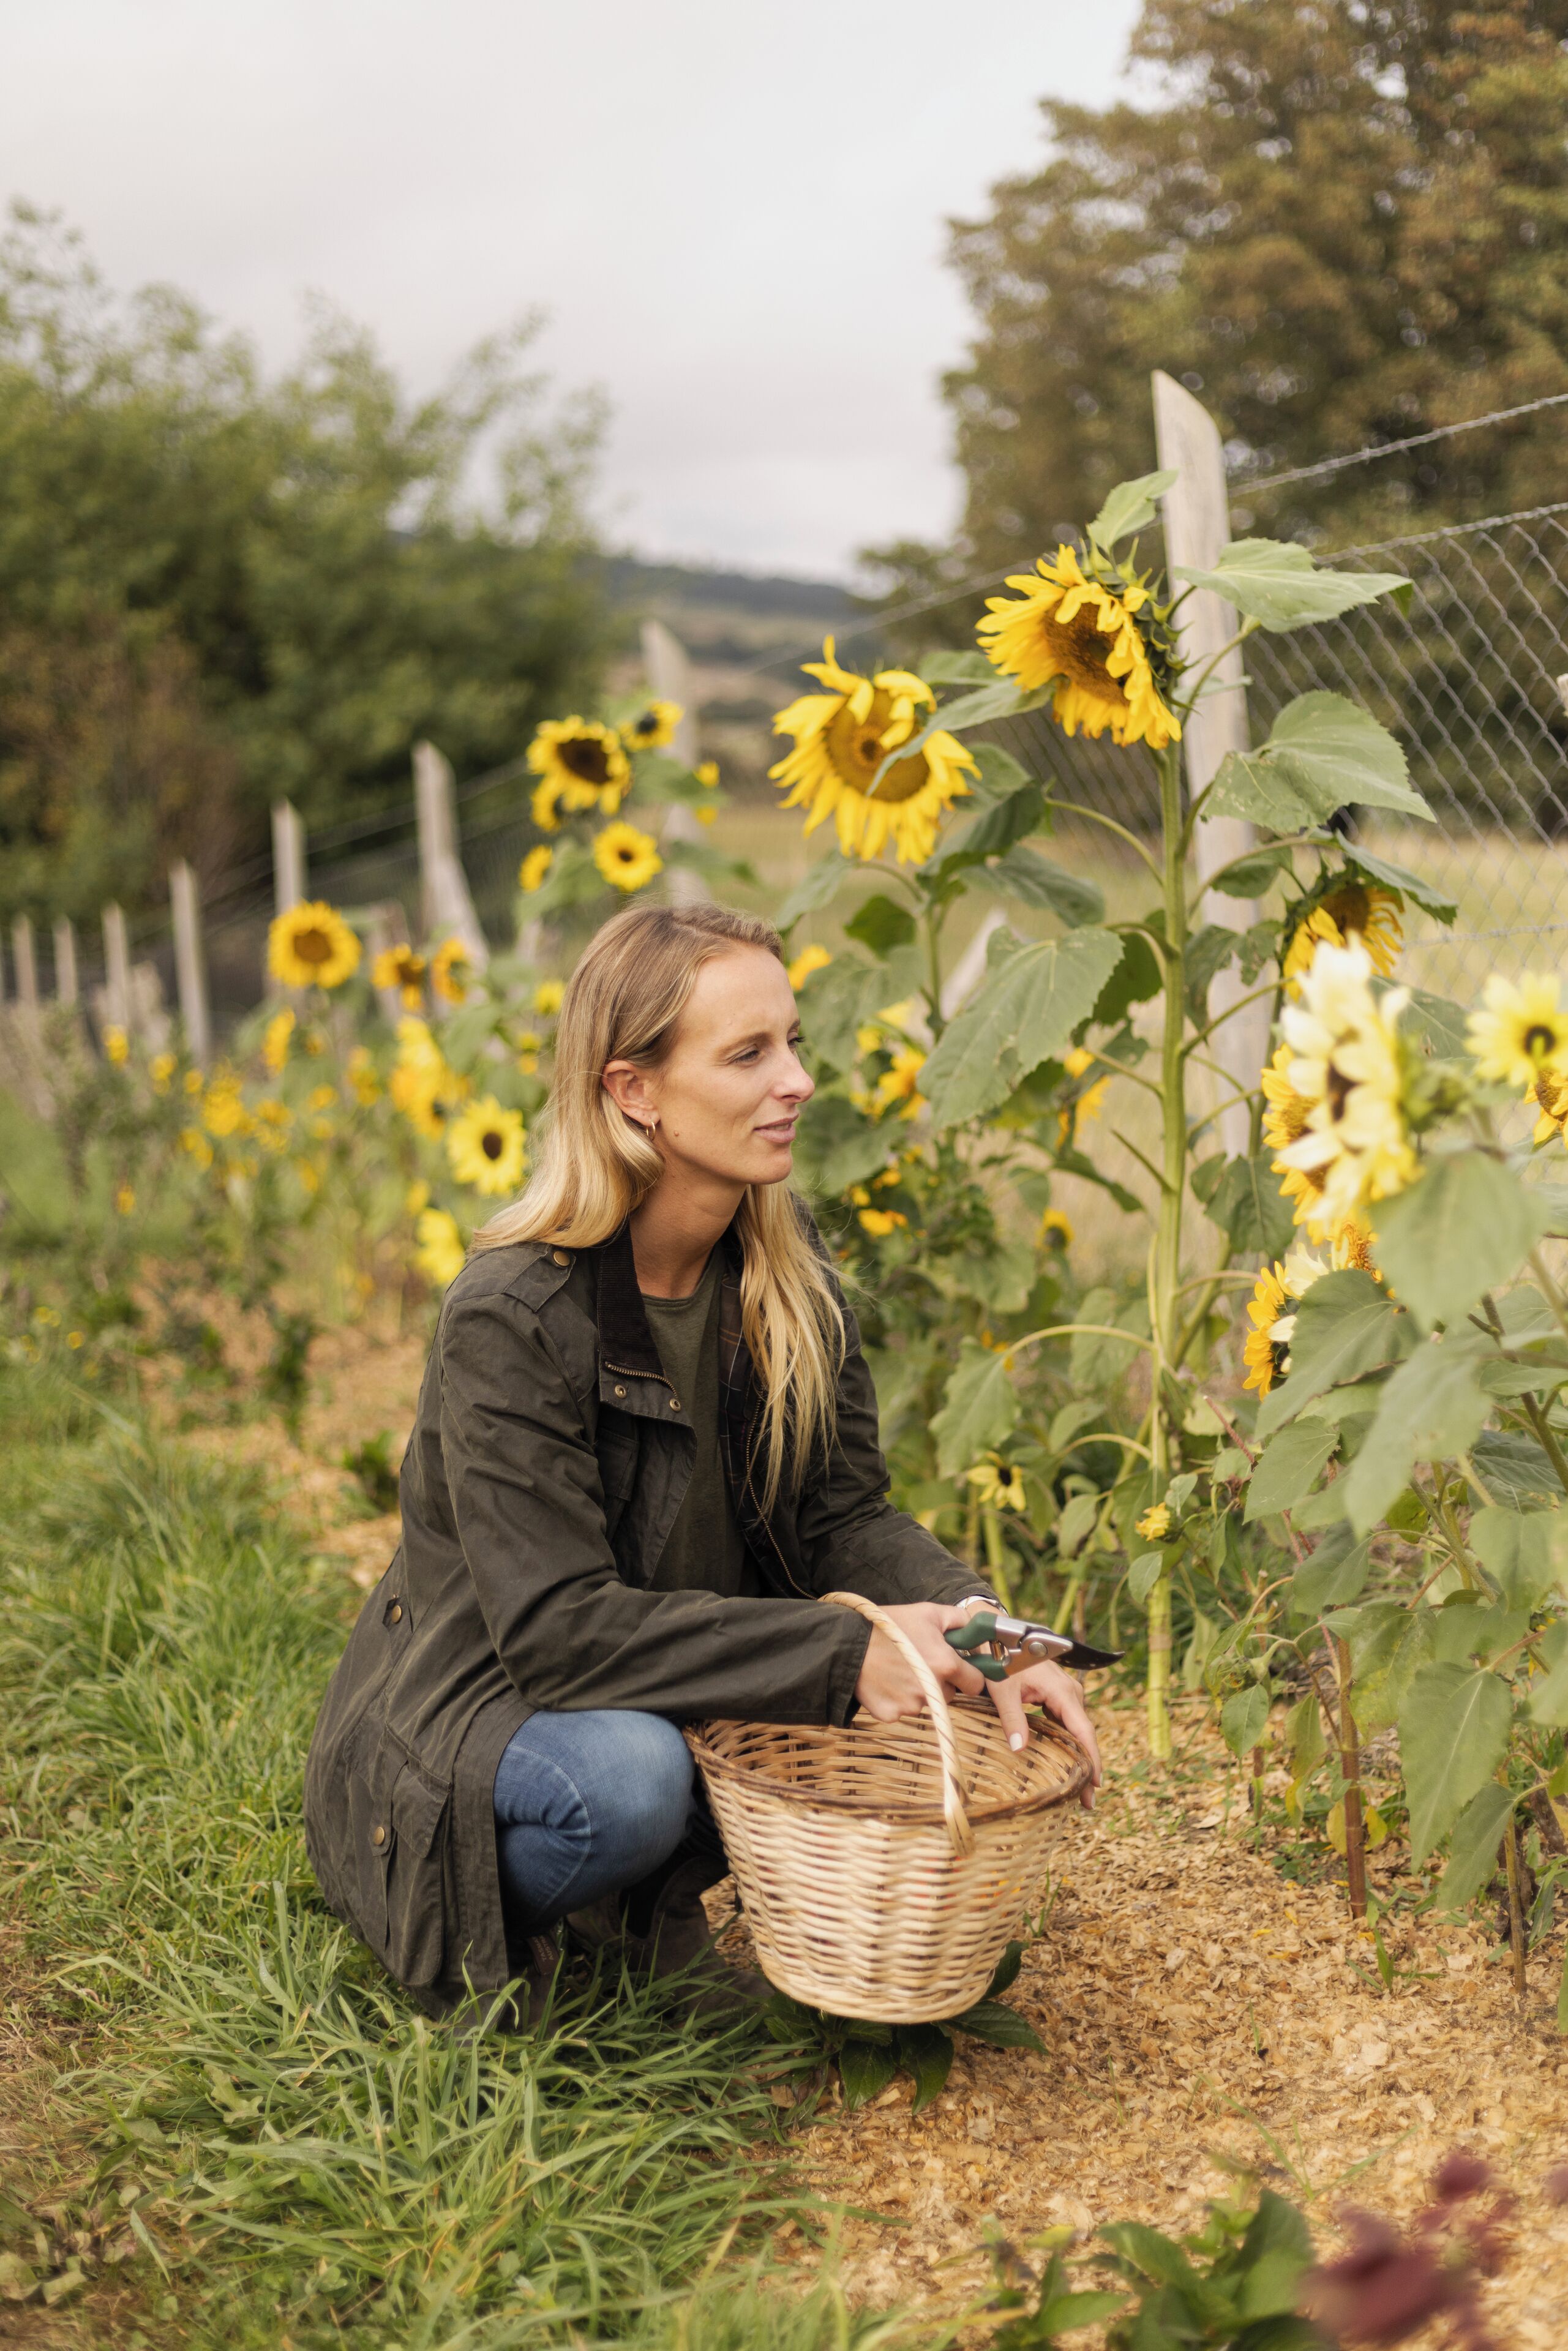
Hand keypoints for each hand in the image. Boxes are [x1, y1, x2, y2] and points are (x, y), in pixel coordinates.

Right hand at [853, 1602, 985, 1719]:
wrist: (847, 1643)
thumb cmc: (890, 1625)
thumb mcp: (928, 1612)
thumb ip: (959, 1620)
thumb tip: (976, 1633)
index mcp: (946, 1664)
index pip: (976, 1683)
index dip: (969, 1674)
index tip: (959, 1668)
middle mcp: (933, 1690)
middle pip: (950, 1693)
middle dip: (941, 1681)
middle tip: (920, 1662)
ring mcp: (911, 1706)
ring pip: (926, 1702)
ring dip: (919, 1689)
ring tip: (898, 1668)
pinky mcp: (891, 1715)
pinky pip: (902, 1709)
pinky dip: (896, 1698)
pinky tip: (885, 1681)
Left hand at [985, 1660, 1101, 1809]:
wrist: (1001, 1635)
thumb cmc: (1002, 1659)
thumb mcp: (1003, 1689)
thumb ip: (1012, 1718)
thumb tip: (1019, 1750)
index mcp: (1062, 1692)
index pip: (1083, 1730)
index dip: (1092, 1759)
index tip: (1095, 1785)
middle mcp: (1071, 1693)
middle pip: (1084, 1734)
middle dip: (1088, 1767)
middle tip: (1087, 1802)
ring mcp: (1066, 1693)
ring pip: (1077, 1730)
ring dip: (1079, 1757)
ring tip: (1078, 1790)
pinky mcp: (1058, 1695)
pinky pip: (1067, 1723)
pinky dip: (1069, 1743)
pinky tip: (1066, 1763)